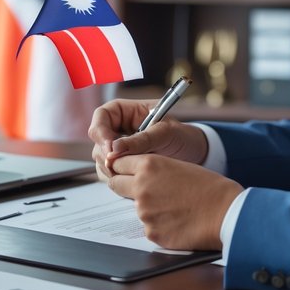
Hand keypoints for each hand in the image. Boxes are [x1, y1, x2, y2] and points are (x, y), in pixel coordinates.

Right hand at [87, 98, 209, 179]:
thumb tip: (115, 149)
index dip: (101, 131)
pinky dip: (118, 178)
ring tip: (135, 171)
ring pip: (101, 158)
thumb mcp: (164, 133)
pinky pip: (109, 172)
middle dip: (106, 154)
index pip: (101, 116)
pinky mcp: (120, 163)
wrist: (192, 153)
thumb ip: (140, 140)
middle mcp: (116, 127)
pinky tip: (135, 178)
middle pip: (97, 139)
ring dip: (112, 168)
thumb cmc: (181, 135)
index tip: (110, 149)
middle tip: (119, 167)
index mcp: (124, 111)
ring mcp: (116, 147)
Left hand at [105, 153, 242, 250]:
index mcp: (148, 165)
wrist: (227, 213)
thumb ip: (153, 170)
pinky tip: (179, 222)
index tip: (123, 171)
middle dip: (124, 186)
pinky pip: (149, 227)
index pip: (117, 163)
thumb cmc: (210, 188)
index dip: (120, 167)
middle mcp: (141, 187)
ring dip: (149, 208)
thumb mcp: (178, 166)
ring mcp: (144, 212)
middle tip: (143, 190)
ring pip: (136, 208)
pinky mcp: (151, 232)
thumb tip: (135, 175)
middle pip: (115, 184)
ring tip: (176, 208)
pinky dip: (160, 225)